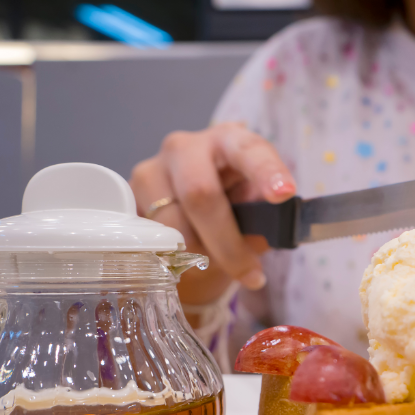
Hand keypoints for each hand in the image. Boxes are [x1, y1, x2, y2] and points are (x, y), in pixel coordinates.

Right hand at [130, 123, 295, 304]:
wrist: (193, 212)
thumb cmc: (235, 207)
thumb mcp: (256, 210)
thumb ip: (266, 218)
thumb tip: (272, 235)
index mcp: (231, 141)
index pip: (249, 150)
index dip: (267, 171)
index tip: (284, 193)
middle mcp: (188, 146)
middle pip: (200, 193)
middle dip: (226, 242)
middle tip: (250, 273)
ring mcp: (154, 167)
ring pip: (171, 221)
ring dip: (198, 254)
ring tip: (217, 264)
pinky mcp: (130, 192)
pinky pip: (149, 233)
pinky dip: (173, 255)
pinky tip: (185, 260)